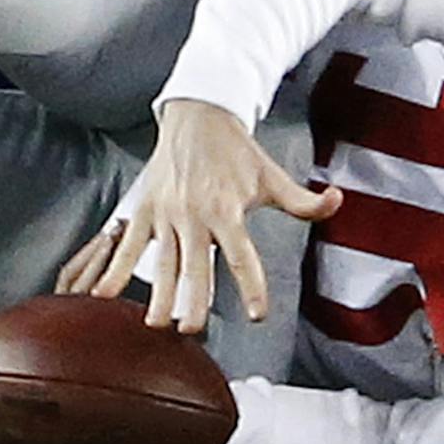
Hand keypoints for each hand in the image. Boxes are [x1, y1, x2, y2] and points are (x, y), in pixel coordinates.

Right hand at [66, 99, 339, 334]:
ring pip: (161, 260)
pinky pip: (128, 244)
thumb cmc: (237, 152)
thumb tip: (338, 201)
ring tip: (158, 324)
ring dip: (158, 294)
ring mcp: (167, 212)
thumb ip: (304, 201)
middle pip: (195, 264)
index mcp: (228, 208)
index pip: (242, 254)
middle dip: (193, 299)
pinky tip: (104, 296)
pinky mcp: (145, 208)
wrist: (198, 114)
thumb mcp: (272, 177)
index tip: (257, 315)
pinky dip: (115, 270)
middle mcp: (195, 213)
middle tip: (192, 329)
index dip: (251, 286)